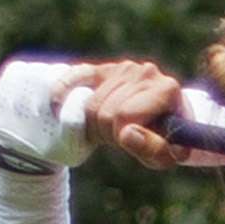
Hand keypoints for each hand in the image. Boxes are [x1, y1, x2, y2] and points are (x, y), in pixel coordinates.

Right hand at [70, 61, 193, 169]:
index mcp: (167, 88)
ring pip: (90, 103)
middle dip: (108, 132)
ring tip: (112, 129)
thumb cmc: (165, 142)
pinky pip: (75, 76)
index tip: (129, 143)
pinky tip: (58, 106)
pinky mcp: (104, 69)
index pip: (124, 115)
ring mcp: (124, 68)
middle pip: (105, 111)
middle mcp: (146, 72)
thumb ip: (153, 149)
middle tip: (118, 138)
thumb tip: (128, 133)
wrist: (166, 121)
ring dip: (95, 124)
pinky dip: (63, 92)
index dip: (121, 136)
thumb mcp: (165, 156)